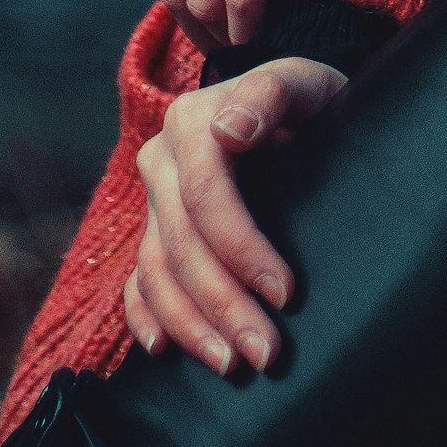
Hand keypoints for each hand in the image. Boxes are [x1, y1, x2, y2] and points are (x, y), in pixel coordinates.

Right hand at [126, 58, 345, 371]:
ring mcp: (153, 200)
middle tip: (265, 353)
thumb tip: (230, 129)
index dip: (240, 248)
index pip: (205, 196)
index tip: (284, 292)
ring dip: (190, 326)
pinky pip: (136, 282)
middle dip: (222, 304)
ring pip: (156, 273)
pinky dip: (145, 318)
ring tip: (231, 365)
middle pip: (182, 244)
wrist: (296, 109)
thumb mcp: (304, 81)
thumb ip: (271, 91)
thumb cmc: (309, 100)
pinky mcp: (152, 231)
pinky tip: (165, 349)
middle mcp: (162, 160)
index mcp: (192, 122)